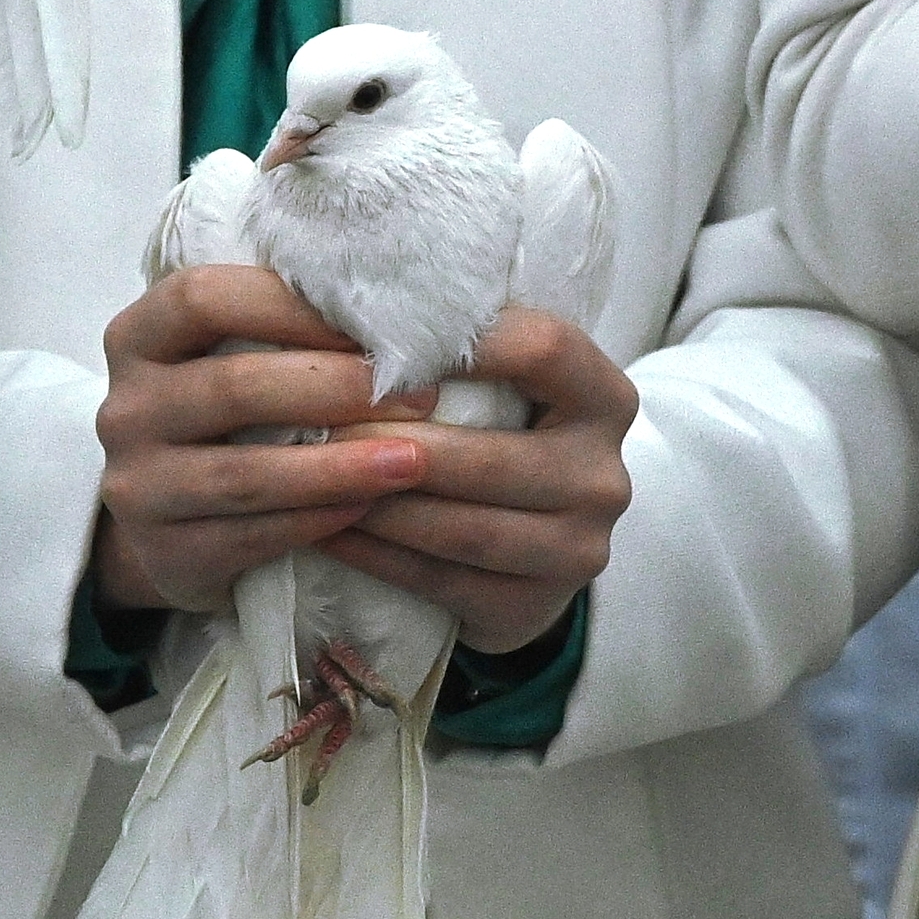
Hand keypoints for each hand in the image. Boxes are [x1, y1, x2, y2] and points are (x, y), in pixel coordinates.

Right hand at [94, 265, 436, 612]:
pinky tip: (370, 506)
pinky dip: (319, 519)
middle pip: (235, 388)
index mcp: (137, 339)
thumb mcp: (220, 359)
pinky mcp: (164, 554)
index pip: (204, 299)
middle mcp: (124, 410)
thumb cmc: (219, 422)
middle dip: (337, 388)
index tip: (375, 322)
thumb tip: (391, 305)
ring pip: (247, 474)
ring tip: (412, 460)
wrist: (161, 527)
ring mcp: (137, 487)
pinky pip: (252, 536)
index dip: (290, 306)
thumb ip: (273, 326)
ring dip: (340, 466)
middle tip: (418, 394)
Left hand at [322, 306, 637, 652]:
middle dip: (395, 444)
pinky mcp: (533, 607)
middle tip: (320, 427)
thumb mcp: (506, 387)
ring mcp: (577, 550)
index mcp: (605, 399)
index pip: (543, 349)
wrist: (534, 547)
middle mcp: (604, 477)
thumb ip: (463, 351)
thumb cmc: (500, 436)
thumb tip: (357, 311)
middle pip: (490, 457)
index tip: (385, 340)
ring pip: (461, 529)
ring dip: (376, 505)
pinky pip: (439, 581)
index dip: (465, 342)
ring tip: (313, 481)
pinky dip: (374, 556)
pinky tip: (325, 532)